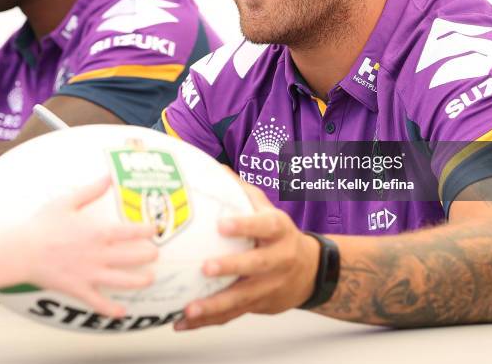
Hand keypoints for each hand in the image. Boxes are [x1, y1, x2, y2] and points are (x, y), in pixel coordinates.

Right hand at [18, 176, 157, 316]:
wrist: (20, 252)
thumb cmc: (42, 224)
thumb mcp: (67, 201)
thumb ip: (92, 190)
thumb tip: (109, 175)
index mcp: (98, 232)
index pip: (131, 232)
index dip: (147, 231)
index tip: (154, 229)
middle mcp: (98, 254)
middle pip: (132, 257)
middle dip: (148, 256)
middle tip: (155, 254)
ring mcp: (89, 274)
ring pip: (122, 281)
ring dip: (140, 281)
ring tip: (150, 279)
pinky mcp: (78, 290)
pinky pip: (98, 303)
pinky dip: (112, 310)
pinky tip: (123, 313)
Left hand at [175, 181, 319, 329]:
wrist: (308, 271)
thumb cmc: (277, 233)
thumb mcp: (266, 208)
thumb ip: (242, 191)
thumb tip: (215, 167)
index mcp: (279, 231)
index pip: (265, 226)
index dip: (245, 226)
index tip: (222, 225)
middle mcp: (279, 259)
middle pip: (257, 265)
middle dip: (231, 267)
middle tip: (205, 267)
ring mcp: (270, 286)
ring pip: (243, 298)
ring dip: (215, 305)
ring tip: (190, 308)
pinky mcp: (259, 305)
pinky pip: (233, 315)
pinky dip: (208, 321)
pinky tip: (183, 323)